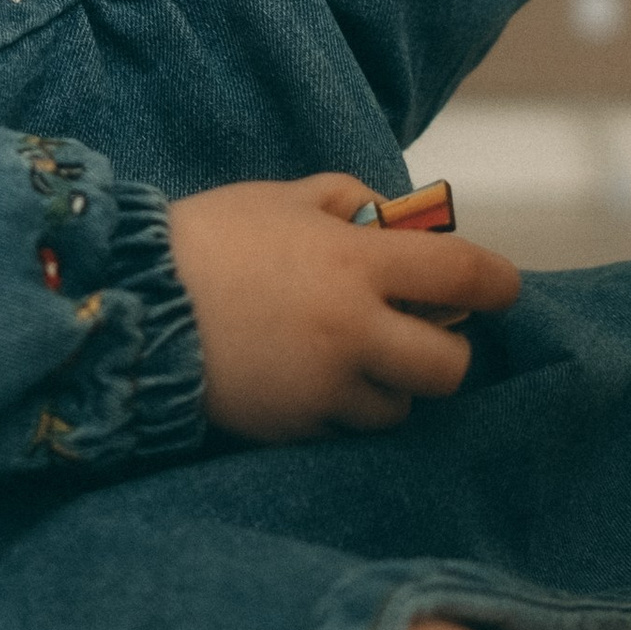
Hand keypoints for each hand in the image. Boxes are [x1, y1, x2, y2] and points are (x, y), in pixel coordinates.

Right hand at [166, 175, 520, 437]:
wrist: (127, 303)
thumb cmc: (207, 240)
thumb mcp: (281, 198)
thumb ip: (349, 201)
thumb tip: (399, 219)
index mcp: (355, 263)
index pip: (462, 275)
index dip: (498, 284)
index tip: (503, 290)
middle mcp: (352, 331)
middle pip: (449, 368)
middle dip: (447, 355)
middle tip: (423, 337)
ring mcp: (323, 387)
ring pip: (398, 409)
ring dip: (390, 388)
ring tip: (352, 362)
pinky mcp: (292, 428)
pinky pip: (343, 431)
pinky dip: (339, 411)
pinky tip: (308, 383)